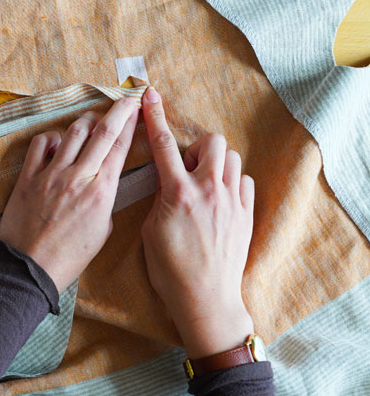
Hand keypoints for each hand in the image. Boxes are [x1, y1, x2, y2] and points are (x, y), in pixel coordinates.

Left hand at [0, 98, 138, 291]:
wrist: (32, 269)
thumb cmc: (70, 256)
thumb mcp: (102, 231)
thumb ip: (106, 201)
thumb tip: (103, 183)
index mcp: (101, 191)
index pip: (120, 146)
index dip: (130, 122)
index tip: (136, 108)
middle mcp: (78, 177)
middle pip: (101, 131)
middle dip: (117, 111)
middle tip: (124, 101)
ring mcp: (51, 175)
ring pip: (72, 132)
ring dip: (84, 122)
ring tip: (90, 122)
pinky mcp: (28, 178)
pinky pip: (40, 144)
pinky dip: (52, 138)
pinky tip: (56, 144)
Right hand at [140, 87, 254, 358]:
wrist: (204, 299)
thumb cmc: (170, 271)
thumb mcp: (150, 231)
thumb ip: (159, 200)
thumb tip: (166, 185)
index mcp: (177, 193)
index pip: (164, 144)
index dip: (155, 116)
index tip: (149, 96)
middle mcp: (208, 190)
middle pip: (211, 142)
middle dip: (197, 147)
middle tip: (185, 167)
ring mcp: (232, 201)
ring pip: (231, 159)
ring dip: (215, 163)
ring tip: (202, 184)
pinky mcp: (246, 215)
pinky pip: (243, 182)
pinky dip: (231, 183)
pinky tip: (219, 201)